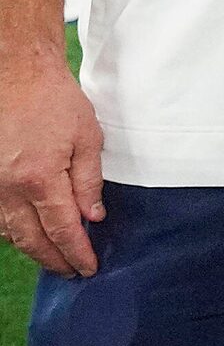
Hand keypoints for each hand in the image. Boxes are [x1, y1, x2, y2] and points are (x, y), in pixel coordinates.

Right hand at [0, 54, 104, 276]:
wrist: (15, 74)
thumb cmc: (55, 101)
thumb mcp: (87, 138)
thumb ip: (89, 181)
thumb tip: (92, 217)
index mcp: (39, 178)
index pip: (61, 229)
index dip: (76, 252)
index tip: (88, 267)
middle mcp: (8, 188)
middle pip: (31, 238)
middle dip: (53, 259)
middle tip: (72, 271)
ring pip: (9, 231)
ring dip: (31, 247)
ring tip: (53, 257)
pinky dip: (12, 230)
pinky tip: (28, 233)